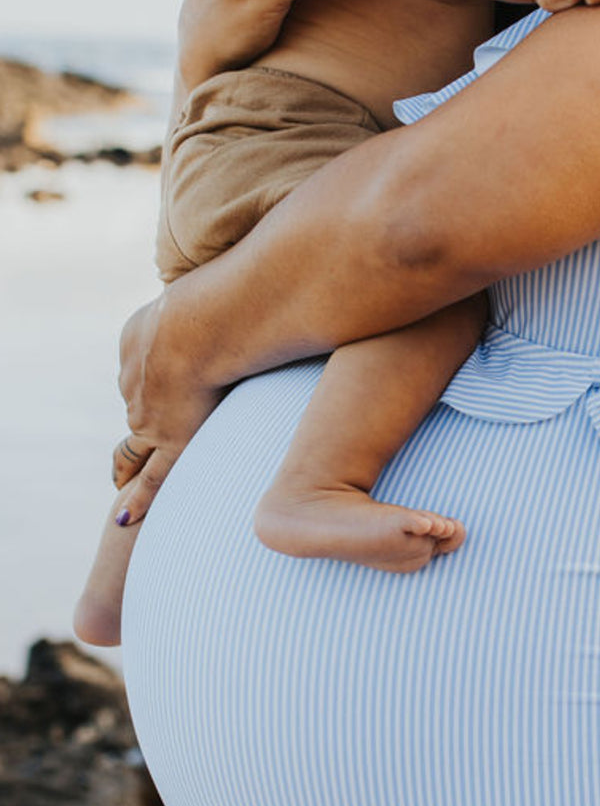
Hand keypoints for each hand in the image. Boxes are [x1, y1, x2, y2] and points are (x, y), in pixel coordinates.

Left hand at [111, 298, 224, 525]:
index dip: (154, 377)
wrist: (203, 327)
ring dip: (132, 459)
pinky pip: (152, 477)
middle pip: (137, 405)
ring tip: (122, 479)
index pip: (144, 366)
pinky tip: (125, 518)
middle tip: (143, 431)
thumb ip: (232, 298)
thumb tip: (271, 290)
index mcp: (139, 338)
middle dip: (143, 416)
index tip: (162, 383)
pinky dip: (137, 497)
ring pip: (136, 444)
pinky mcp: (171, 441)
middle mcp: (135, 380)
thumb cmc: (224, 299)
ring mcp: (151, 415)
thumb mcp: (213, 287)